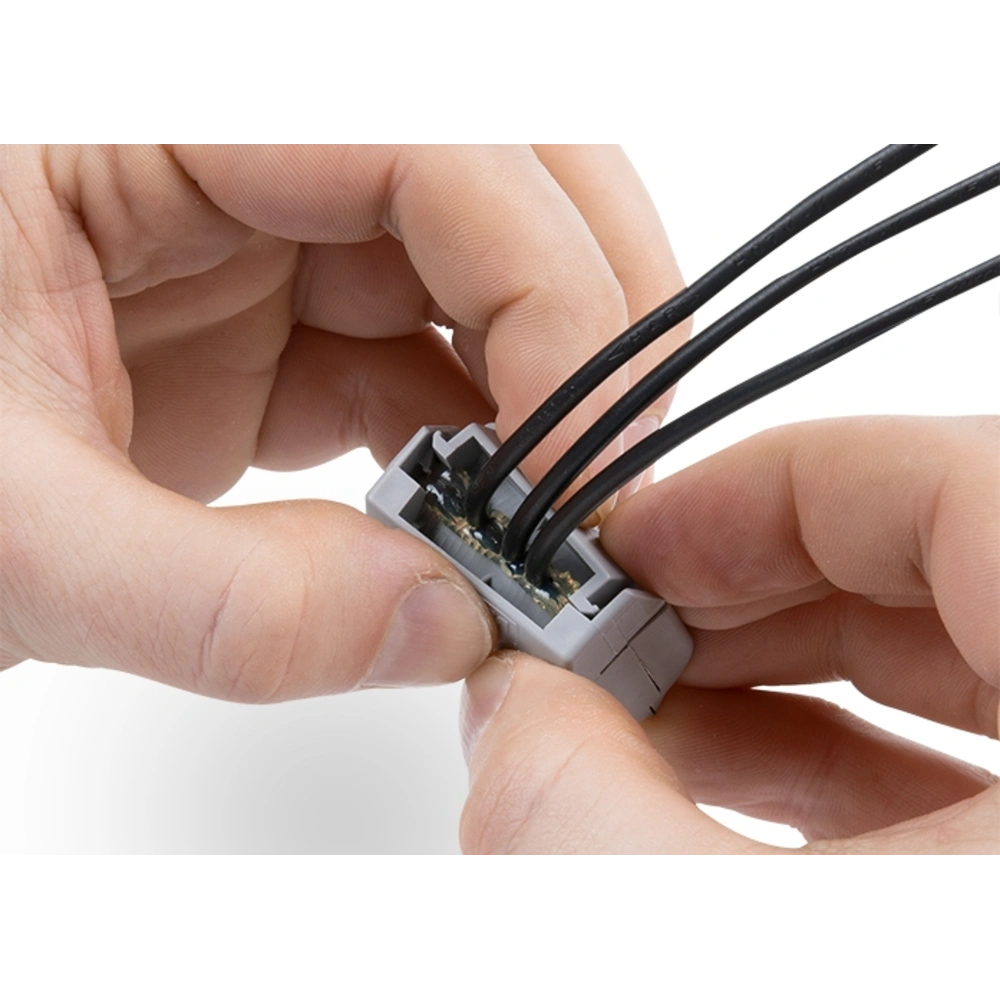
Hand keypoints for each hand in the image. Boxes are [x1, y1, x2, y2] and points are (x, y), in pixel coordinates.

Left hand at [1, 144, 684, 698]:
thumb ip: (222, 600)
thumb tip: (440, 623)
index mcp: (152, 122)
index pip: (433, 144)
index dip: (548, 286)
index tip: (581, 457)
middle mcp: (233, 156)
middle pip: (499, 182)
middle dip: (585, 319)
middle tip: (615, 468)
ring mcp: (264, 240)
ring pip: (474, 277)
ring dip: (537, 394)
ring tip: (551, 515)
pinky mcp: (276, 330)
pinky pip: (417, 363)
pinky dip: (473, 446)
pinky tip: (479, 519)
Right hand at [461, 418, 998, 854]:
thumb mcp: (698, 917)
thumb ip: (580, 798)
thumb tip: (515, 705)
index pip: (955, 477)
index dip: (771, 488)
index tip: (642, 546)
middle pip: (945, 554)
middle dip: (753, 581)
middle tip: (622, 627)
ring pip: (949, 651)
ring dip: (777, 668)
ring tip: (641, 713)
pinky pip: (963, 753)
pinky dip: (831, 752)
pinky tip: (712, 778)